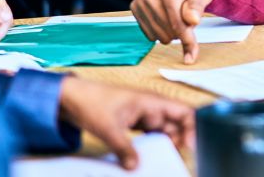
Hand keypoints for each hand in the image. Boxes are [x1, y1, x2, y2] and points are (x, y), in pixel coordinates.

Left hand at [59, 77, 194, 170]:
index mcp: (152, 102)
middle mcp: (152, 107)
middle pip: (176, 125)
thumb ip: (124, 149)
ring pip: (164, 131)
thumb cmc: (92, 102)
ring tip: (161, 160)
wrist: (71, 97)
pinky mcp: (135, 121)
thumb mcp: (109, 129)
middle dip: (179, 142)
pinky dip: (152, 144)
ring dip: (165, 144)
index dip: (192, 128)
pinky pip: (151, 134)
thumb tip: (135, 166)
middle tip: (173, 160)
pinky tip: (147, 156)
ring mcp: (144, 114)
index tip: (190, 147)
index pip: (184, 112)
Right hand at [131, 0, 214, 63]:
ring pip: (158, 35)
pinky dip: (162, 30)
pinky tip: (168, 17)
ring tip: (179, 14)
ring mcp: (141, 1)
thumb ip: (199, 4)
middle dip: (183, 32)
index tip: (192, 55)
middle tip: (190, 18)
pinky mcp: (136, 7)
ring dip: (172, 31)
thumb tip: (192, 20)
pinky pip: (149, 32)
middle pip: (168, 32)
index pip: (178, 24)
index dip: (188, 41)